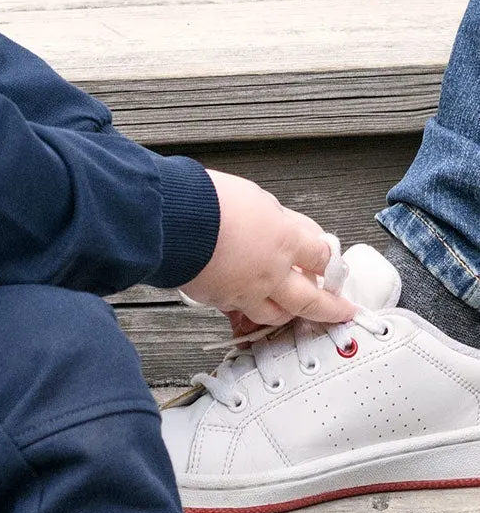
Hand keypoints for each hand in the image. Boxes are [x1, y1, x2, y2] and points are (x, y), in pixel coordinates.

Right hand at [181, 170, 355, 328]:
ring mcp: (245, 290)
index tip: (332, 263)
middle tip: (342, 311)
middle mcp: (270, 272)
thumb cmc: (206, 199)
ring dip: (288, 313)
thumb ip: (277, 218)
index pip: (322, 256)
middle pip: (312, 300)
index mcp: (284, 239)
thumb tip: (288, 228)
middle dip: (331, 308)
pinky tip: (247, 302)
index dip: (330, 260)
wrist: (169, 218)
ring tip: (293, 311)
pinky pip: (240, 310)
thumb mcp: (255, 198)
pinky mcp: (218, 299)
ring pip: (276, 314)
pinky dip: (246, 307)